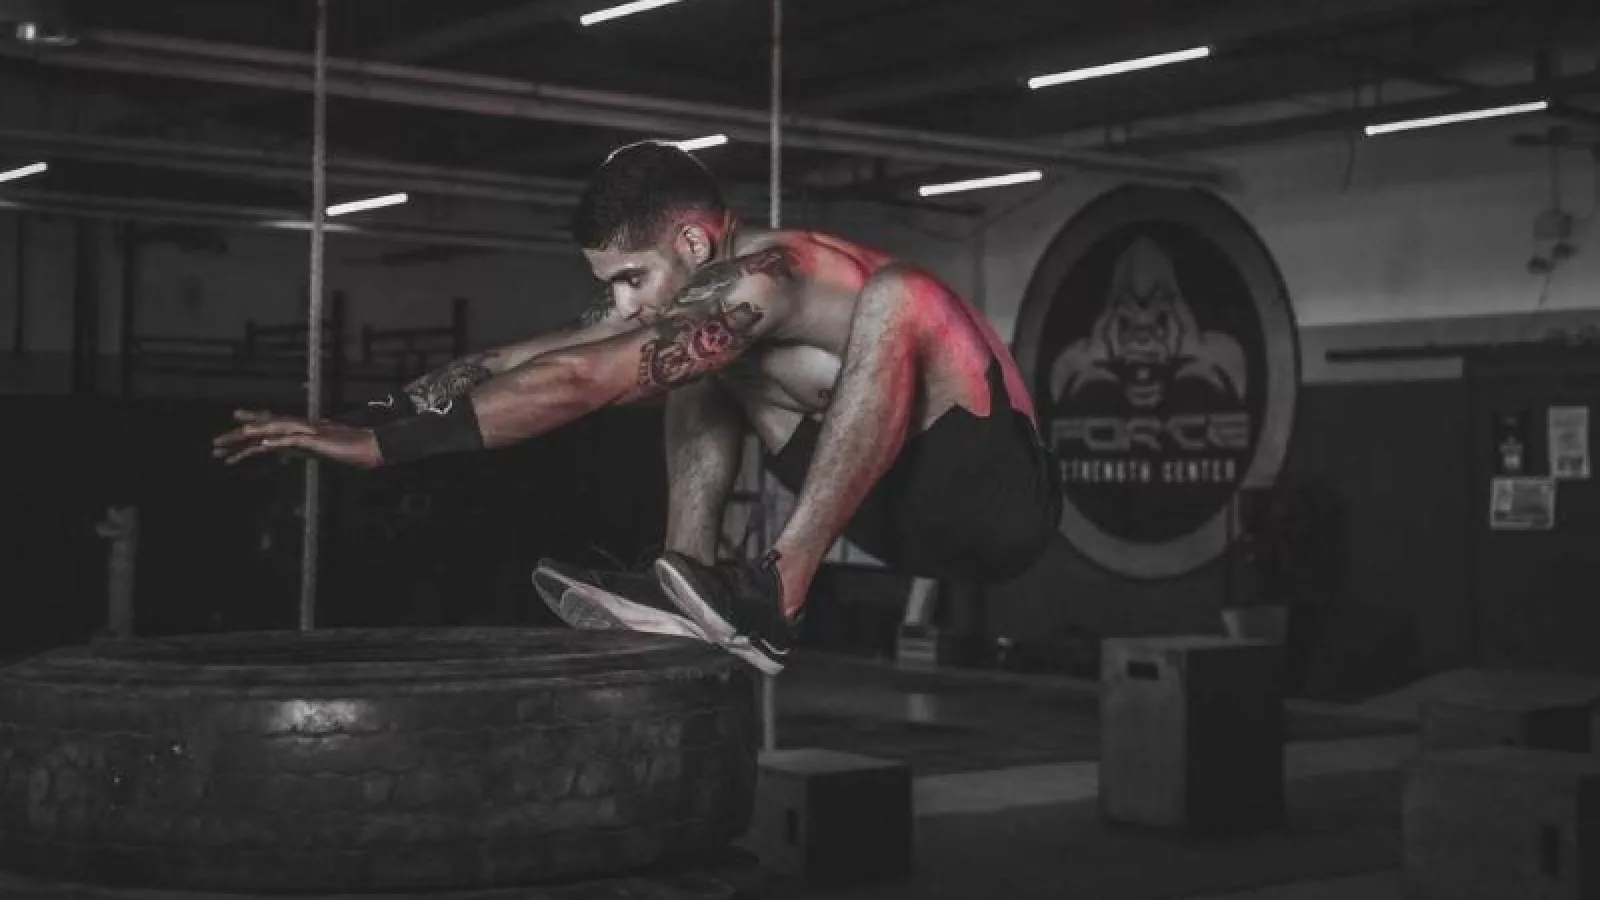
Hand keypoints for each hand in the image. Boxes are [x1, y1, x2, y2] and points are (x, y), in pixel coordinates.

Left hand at [212, 410, 382, 468]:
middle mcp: (298, 426)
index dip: (250, 422)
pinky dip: (275, 443)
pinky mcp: (313, 440)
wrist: (370, 446)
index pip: (269, 424)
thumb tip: (298, 449)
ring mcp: (305, 432)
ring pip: (269, 433)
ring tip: (226, 446)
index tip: (232, 423)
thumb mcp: (322, 450)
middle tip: (214, 445)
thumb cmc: (350, 449)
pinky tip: (262, 446)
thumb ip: (307, 447)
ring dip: (245, 440)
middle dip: (236, 437)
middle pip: (261, 429)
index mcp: (299, 429)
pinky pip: (290, 441)